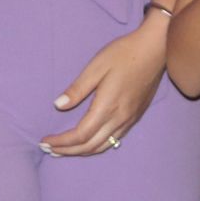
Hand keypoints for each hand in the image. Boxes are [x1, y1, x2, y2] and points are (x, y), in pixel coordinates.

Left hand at [40, 20, 166, 156]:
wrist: (154, 49)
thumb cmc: (124, 54)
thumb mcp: (97, 66)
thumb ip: (77, 88)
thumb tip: (58, 105)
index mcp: (107, 107)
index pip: (80, 135)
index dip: (61, 142)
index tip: (45, 141)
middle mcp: (119, 119)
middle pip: (90, 146)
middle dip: (67, 151)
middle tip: (48, 150)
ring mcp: (129, 120)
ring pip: (102, 146)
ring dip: (81, 152)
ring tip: (64, 151)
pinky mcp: (135, 117)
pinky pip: (113, 140)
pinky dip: (96, 146)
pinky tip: (88, 142)